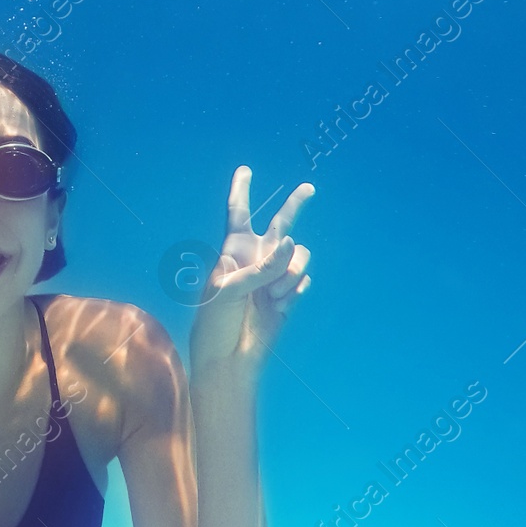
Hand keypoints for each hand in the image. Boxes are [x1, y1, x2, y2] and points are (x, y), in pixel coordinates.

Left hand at [188, 168, 313, 383]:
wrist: (229, 357)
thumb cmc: (216, 320)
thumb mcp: (230, 288)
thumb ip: (263, 266)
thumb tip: (294, 244)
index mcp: (233, 249)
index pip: (238, 213)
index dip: (241, 190)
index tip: (245, 170)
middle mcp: (256, 258)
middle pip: (280, 223)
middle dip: (295, 204)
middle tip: (309, 188)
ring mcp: (274, 276)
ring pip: (298, 256)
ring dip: (288, 275)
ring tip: (269, 297)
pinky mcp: (289, 294)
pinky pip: (302, 280)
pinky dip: (293, 291)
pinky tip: (278, 306)